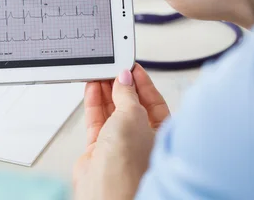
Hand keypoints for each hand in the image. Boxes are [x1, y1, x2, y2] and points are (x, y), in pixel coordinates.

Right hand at [73, 65, 169, 199]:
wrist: (108, 189)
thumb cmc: (130, 163)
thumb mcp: (132, 115)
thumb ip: (126, 94)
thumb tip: (124, 78)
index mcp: (162, 135)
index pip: (154, 102)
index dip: (142, 83)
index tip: (131, 66)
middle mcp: (142, 139)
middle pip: (131, 105)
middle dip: (121, 85)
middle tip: (112, 67)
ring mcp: (120, 144)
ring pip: (112, 111)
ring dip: (105, 91)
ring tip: (99, 73)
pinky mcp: (99, 148)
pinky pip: (96, 119)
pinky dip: (93, 102)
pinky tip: (92, 88)